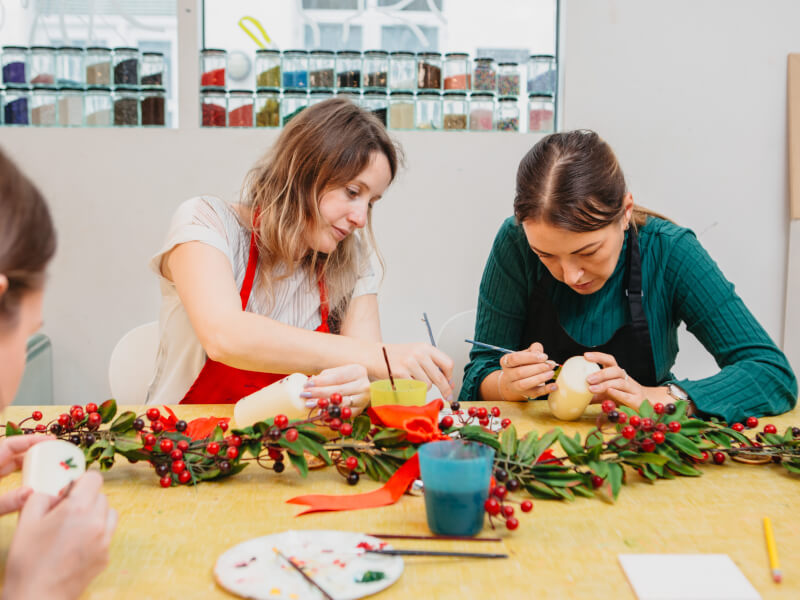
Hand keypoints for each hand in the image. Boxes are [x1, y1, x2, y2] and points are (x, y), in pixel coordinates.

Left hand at [0, 434, 52, 515]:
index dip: (30, 440)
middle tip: (54, 456)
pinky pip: (3, 481)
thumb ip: (4, 502)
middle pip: (9, 454)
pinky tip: (30, 488)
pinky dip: (18, 481)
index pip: (8, 445)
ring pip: (6, 468)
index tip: (51, 442)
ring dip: (26, 467)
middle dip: (32, 453)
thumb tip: (32, 493)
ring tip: (46, 470)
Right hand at [2, 472, 117, 599]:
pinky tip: (76, 545)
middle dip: (86, 500)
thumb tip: (56, 494)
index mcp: (78, 508)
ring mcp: (105, 540)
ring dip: (95, 515)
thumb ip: (42, 498)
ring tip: (74, 528)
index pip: (95, 478)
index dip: (81, 482)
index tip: (69, 492)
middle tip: (65, 513)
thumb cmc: (29, 561)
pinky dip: (97, 534)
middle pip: (101, 496)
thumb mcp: (26, 521)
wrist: (37, 597)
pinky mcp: (106, 556)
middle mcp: (97, 521)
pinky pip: (107, 535)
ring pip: (109, 514)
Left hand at [303, 364, 370, 415]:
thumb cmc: (347, 378)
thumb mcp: (339, 372)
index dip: (320, 382)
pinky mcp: (360, 410)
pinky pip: (343, 413)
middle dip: (319, 393)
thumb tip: (310, 382)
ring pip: (341, 403)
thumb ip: (325, 376)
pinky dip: (331, 413)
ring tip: (309, 403)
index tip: (306, 385)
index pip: (336, 377)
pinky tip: (320, 412)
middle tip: (304, 395)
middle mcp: (363, 385)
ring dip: (323, 404)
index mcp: (357, 371)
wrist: (363, 389)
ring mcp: (363, 399)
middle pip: (338, 390)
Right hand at [381, 343, 453, 399]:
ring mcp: (409, 363)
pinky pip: (414, 388)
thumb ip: (430, 364)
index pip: (447, 363)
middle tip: (447, 396)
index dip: (450, 376)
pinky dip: (412, 389)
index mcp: (425, 347)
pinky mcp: (400, 373)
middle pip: (440, 377)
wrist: (372, 354)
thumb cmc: (394, 355)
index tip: (450, 383)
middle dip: (445, 389)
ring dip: (423, 388)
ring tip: (413, 381)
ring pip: (427, 385)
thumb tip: (447, 380)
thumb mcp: (415, 352)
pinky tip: (406, 383)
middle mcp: (419, 353)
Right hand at [499, 342, 557, 399]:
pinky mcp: (525, 394)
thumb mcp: (527, 354)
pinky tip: (554, 385)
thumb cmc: (524, 364)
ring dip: (540, 378)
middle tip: (550, 364)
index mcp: (506, 362)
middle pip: (520, 372)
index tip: (543, 356)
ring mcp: (514, 386)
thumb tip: (540, 353)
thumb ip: (534, 350)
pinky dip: (546, 390)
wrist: (517, 379)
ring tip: (551, 373)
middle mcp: (507, 375)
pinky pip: (534, 393)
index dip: (530, 357)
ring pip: (524, 384)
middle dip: (537, 368)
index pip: (515, 359)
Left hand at [584, 351, 645, 407]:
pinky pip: (627, 396)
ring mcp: (633, 389)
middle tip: (588, 379)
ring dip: (605, 384)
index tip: (585, 356)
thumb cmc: (622, 398)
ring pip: (621, 382)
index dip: (598, 356)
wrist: (645, 407)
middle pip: (615, 370)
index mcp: (617, 374)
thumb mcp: (606, 395)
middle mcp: (626, 379)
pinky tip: (609, 393)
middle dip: (601, 373)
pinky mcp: (637, 400)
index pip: (609, 361)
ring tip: (592, 388)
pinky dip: (618, 394)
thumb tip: (573, 396)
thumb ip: (592, 395)